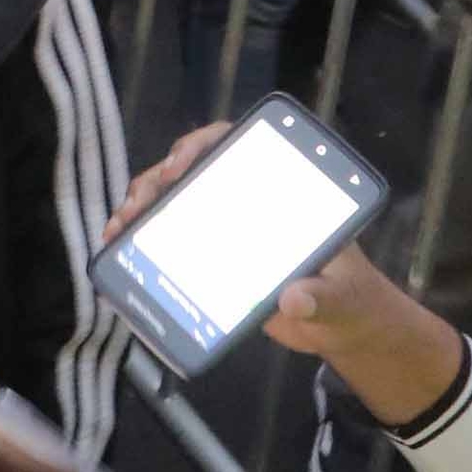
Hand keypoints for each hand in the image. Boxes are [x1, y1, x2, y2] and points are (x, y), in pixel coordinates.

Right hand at [105, 127, 454, 418]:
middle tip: (141, 201)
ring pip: (176, 198)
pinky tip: (119, 244)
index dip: (206, 145)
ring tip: (120, 225)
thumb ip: (323, 297)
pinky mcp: (213, 255)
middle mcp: (250, 200)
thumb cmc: (351, 300)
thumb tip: (294, 297)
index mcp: (284, 193)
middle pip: (197, 170)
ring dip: (143, 204)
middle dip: (160, 177)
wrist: (341, 326)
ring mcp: (228, 226)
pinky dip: (142, 235)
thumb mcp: (342, 298)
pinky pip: (172, 235)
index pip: (242, 147)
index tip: (181, 165)